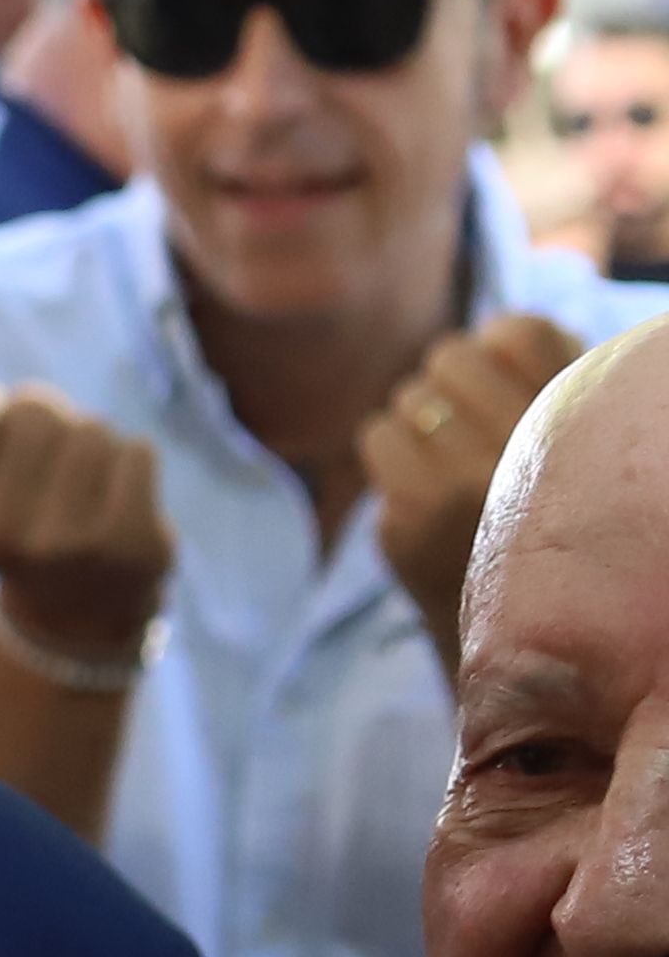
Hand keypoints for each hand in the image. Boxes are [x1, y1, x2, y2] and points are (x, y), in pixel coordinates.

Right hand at [0, 383, 173, 663]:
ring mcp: (64, 540)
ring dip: (97, 443)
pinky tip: (120, 496)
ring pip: (92, 430)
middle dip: (52, 420)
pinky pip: (137, 451)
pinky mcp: (127, 541)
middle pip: (35, 411)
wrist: (78, 607)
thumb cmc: (18, 524)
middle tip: (53, 458)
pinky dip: (134, 462)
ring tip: (87, 483)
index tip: (0, 434)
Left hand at [361, 310, 587, 668]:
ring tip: (448, 450)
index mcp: (578, 428)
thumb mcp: (580, 441)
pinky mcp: (407, 522)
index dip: (498, 345)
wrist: (528, 625)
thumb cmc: (555, 511)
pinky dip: (391, 449)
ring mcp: (458, 491)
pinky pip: (377, 437)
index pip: (515, 331)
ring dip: (419, 416)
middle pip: (449, 358)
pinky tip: (420, 478)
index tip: (504, 372)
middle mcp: (521, 455)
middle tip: (465, 415)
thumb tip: (493, 331)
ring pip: (408, 397)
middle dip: (449, 381)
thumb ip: (552, 379)